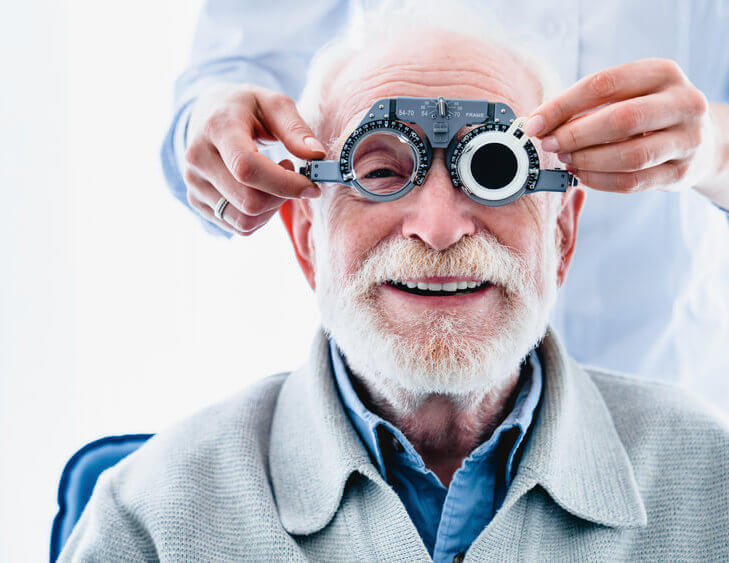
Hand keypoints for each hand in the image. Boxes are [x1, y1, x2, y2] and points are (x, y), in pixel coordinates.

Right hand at [183, 83, 325, 235]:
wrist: (207, 114)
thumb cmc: (247, 108)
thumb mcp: (274, 104)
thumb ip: (296, 129)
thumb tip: (316, 155)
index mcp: (217, 128)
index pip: (247, 168)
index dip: (284, 184)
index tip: (310, 185)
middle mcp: (198, 158)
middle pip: (249, 202)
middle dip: (282, 197)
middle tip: (290, 173)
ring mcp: (193, 183)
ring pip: (244, 221)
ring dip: (272, 209)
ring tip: (275, 181)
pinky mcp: (196, 201)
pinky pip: (238, 227)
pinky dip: (260, 216)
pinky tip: (260, 191)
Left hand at [524, 58, 718, 194]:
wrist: (700, 140)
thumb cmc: (648, 115)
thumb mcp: (626, 96)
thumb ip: (586, 106)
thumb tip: (536, 123)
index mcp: (662, 73)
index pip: (603, 85)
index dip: (562, 106)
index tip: (534, 124)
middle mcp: (683, 102)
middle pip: (621, 119)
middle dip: (575, 135)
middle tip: (549, 144)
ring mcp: (687, 140)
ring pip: (629, 155)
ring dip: (588, 160)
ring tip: (565, 160)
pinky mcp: (682, 173)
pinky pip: (633, 181)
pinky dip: (599, 180)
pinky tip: (582, 175)